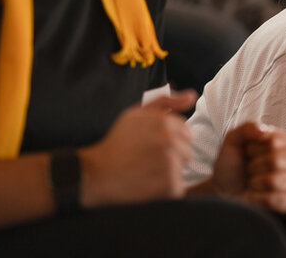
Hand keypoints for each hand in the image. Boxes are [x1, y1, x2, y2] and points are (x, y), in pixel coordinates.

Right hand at [79, 91, 196, 208]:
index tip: (151, 146)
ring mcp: (170, 162)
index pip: (187, 134)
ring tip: (145, 171)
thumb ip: (166, 102)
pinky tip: (146, 184)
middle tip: (146, 159)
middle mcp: (169, 140)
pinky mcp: (168, 184)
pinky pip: (177, 187)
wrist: (94, 172)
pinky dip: (165, 190)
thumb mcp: (136, 114)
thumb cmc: (115, 142)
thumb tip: (192, 96)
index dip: (170, 141)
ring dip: (168, 173)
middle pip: (187, 152)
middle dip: (171, 156)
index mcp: (163, 121)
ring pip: (182, 169)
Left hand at [211, 123, 285, 211]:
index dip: (255, 148)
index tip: (248, 152)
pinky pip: (276, 199)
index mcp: (282, 140)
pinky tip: (256, 194)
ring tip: (253, 182)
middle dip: (254, 166)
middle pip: (276, 160)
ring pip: (275, 181)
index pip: (274, 141)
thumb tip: (264, 131)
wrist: (225, 189)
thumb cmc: (232, 166)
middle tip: (249, 169)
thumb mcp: (233, 140)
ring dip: (256, 183)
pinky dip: (258, 198)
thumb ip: (248, 128)